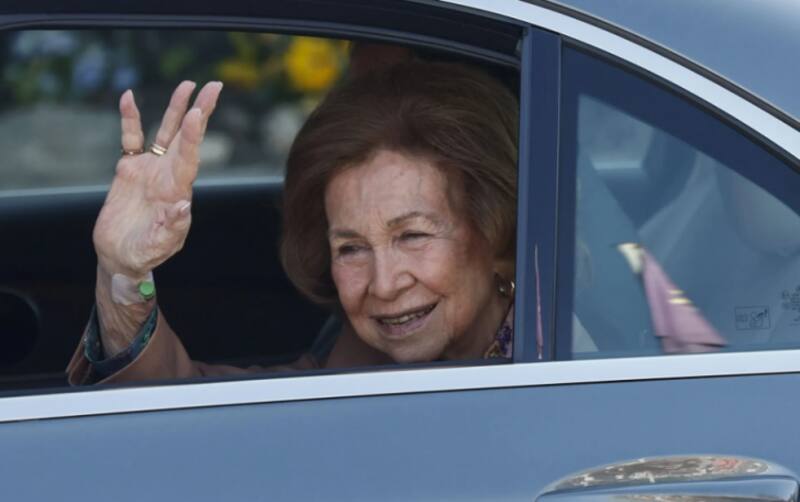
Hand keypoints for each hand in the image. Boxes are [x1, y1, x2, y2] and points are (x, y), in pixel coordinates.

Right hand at [94, 81, 222, 277]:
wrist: (121, 256)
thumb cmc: (144, 254)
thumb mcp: (159, 246)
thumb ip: (172, 228)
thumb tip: (183, 206)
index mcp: (178, 191)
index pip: (190, 158)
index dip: (194, 136)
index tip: (198, 113)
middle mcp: (169, 175)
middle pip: (186, 137)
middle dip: (199, 111)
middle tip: (213, 86)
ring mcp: (151, 170)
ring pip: (166, 132)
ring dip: (175, 108)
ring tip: (187, 84)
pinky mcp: (130, 169)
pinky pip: (131, 138)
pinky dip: (130, 118)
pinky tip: (128, 97)